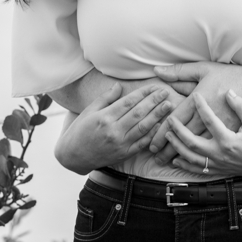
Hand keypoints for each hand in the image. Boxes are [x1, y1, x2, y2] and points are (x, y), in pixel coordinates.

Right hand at [53, 83, 178, 173]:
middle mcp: (114, 131)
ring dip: (157, 116)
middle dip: (154, 102)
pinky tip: (161, 125)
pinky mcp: (124, 154)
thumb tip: (119, 85)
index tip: (154, 86)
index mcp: (104, 118)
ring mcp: (120, 144)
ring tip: (168, 106)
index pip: (128, 102)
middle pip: (138, 113)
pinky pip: (142, 143)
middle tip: (165, 92)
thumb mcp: (89, 111)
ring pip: (143, 127)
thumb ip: (105, 98)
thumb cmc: (80, 130)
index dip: (143, 93)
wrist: (73, 156)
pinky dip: (152, 134)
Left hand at [149, 61, 241, 154]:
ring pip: (195, 154)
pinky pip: (207, 163)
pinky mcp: (229, 157)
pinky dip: (190, 163)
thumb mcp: (212, 73)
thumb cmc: (240, 82)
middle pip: (189, 138)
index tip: (163, 118)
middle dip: (170, 140)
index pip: (188, 117)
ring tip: (163, 148)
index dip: (173, 119)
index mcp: (216, 113)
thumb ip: (184, 73)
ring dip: (177, 151)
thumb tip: (160, 71)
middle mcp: (221, 136)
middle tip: (154, 140)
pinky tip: (178, 160)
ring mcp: (225, 150)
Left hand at [164, 91, 241, 177]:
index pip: (209, 120)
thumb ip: (240, 105)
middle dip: (178, 132)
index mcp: (229, 139)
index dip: (201, 106)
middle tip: (169, 120)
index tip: (195, 95)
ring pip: (192, 157)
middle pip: (192, 142)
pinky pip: (199, 169)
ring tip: (168, 137)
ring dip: (178, 148)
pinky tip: (176, 159)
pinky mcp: (221, 170)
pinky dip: (186, 165)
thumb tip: (228, 92)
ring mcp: (220, 163)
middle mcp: (222, 153)